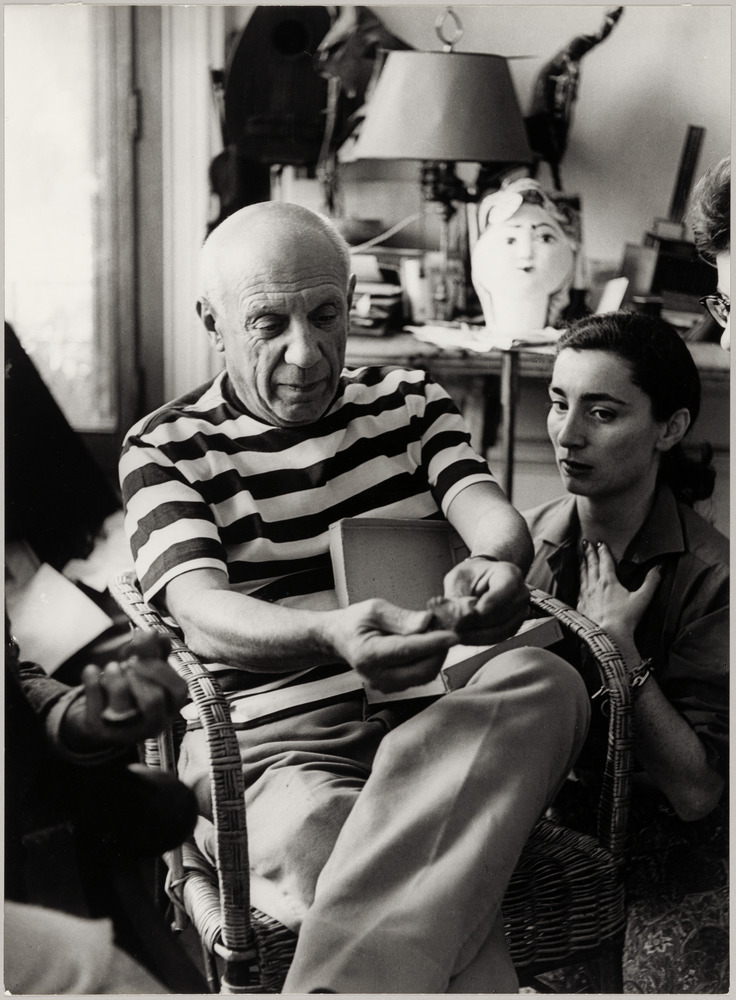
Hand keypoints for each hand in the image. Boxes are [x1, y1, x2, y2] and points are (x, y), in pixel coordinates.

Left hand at [61, 631, 188, 751]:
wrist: (104, 716)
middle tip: (128, 662)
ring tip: (111, 666)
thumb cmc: (134, 687)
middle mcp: (154, 723)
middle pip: (153, 700)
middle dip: (140, 675)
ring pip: (123, 708)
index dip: (161, 669)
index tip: (144, 656)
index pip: (178, 689)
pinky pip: (95, 709)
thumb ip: (153, 651)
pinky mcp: (101, 731)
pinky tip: (91, 669)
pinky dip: (92, 683)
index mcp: (171, 706)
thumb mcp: (147, 668)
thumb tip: (155, 633)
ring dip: (116, 679)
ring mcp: (127, 731)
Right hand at [326, 599, 456, 693]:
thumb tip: (427, 622)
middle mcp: (377, 676)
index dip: (434, 643)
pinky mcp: (395, 688)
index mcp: (368, 654)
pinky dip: (429, 661)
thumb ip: (401, 617)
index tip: (454, 634)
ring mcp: (386, 685)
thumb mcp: (374, 609)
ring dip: (436, 656)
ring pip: (425, 676)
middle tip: (443, 628)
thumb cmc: (356, 621)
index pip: (408, 651)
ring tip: (432, 634)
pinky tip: (425, 645)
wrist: (340, 639)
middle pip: (422, 670)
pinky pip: (420, 677)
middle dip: (440, 651)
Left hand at [440, 557, 528, 643]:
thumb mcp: (459, 578)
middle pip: (501, 615)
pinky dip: (478, 639)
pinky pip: (497, 638)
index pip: (505, 591)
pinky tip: (462, 637)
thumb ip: (456, 596)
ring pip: (500, 630)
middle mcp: (520, 594)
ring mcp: (520, 612)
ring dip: (475, 635)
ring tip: (454, 634)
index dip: (487, 605)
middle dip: (476, 624)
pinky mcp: (512, 627)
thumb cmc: (470, 576)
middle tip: (453, 627)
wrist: (481, 580)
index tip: (467, 614)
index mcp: (510, 574)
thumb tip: (450, 618)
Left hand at [577, 541, 660, 646]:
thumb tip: (659, 568)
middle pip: (591, 565)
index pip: (605, 561)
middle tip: (585, 542)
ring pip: (583, 575)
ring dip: (582, 564)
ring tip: (580, 557)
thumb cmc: (626, 618)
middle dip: (589, 553)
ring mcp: (586, 595)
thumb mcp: (642, 599)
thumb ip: (651, 582)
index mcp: (609, 581)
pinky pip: (579, 589)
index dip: (603, 551)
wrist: (608, 635)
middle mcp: (595, 585)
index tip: (600, 542)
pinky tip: (579, 581)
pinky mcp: (581, 605)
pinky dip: (579, 581)